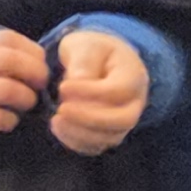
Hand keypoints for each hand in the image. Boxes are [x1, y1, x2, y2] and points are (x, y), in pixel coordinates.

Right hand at [0, 30, 44, 143]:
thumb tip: (43, 59)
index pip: (6, 38)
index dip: (33, 52)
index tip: (41, 66)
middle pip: (9, 60)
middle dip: (36, 73)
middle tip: (40, 86)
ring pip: (7, 90)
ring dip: (27, 99)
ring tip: (25, 104)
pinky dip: (10, 120)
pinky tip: (8, 121)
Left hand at [45, 28, 149, 154]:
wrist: (100, 63)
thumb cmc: (93, 52)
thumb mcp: (87, 45)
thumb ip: (84, 60)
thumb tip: (78, 80)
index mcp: (133, 76)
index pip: (120, 91)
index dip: (91, 92)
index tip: (63, 87)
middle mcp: (135, 103)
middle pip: (124, 120)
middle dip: (90, 118)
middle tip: (62, 109)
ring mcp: (124, 121)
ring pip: (111, 137)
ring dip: (81, 132)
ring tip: (56, 120)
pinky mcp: (108, 133)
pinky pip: (98, 146)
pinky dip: (77, 142)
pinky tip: (58, 127)